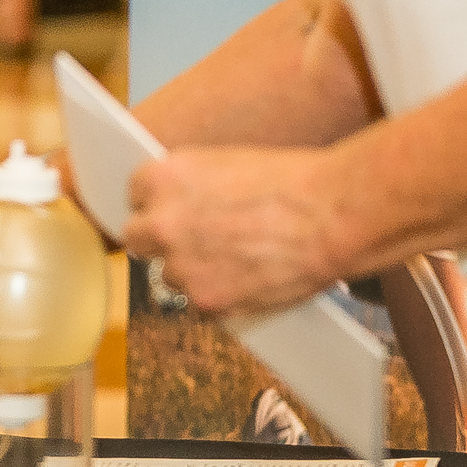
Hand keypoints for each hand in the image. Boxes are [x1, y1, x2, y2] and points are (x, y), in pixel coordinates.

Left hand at [123, 144, 348, 315]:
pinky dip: (220, 295)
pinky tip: (249, 278)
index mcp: (163, 178)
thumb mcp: (225, 164)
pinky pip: (200, 302)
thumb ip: (190, 185)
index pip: (136, 194)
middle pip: (138, 238)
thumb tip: (176, 201)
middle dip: (161, 240)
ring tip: (237, 259)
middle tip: (194, 240)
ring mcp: (181, 266)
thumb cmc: (290, 183)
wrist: (330, 217)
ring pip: (170, 275)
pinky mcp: (206, 300)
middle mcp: (162, 222)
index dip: (159, 203)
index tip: (173, 209)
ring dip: (194, 271)